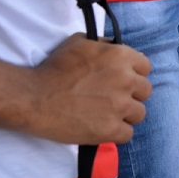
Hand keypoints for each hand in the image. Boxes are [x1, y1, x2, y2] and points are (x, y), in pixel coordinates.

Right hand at [23, 35, 151, 144]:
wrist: (33, 98)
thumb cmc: (54, 68)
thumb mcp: (80, 43)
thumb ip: (105, 45)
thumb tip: (121, 49)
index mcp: (121, 56)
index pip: (145, 67)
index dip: (133, 75)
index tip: (121, 81)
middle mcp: (126, 79)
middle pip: (145, 91)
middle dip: (131, 95)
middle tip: (111, 99)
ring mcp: (120, 106)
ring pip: (139, 114)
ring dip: (124, 115)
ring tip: (104, 114)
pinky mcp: (111, 129)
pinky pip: (127, 134)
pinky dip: (115, 133)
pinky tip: (100, 127)